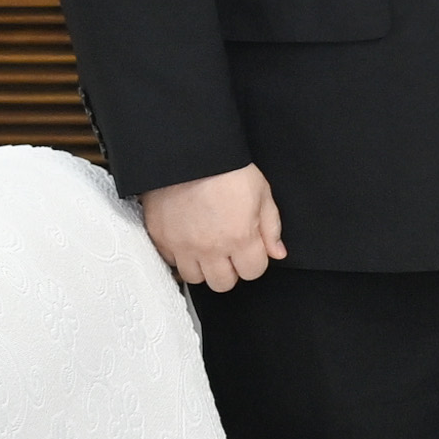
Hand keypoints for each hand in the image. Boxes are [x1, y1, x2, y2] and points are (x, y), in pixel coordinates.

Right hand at [141, 166, 284, 291]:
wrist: (188, 154)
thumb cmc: (226, 169)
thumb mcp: (262, 193)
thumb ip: (271, 227)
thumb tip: (277, 253)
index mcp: (240, 238)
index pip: (253, 273)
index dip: (254, 262)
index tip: (250, 250)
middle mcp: (210, 248)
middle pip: (223, 284)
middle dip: (230, 270)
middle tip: (229, 252)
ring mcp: (182, 246)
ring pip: (195, 278)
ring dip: (204, 267)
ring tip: (207, 247)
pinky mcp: (161, 238)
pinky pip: (171, 261)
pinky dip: (180, 256)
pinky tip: (188, 239)